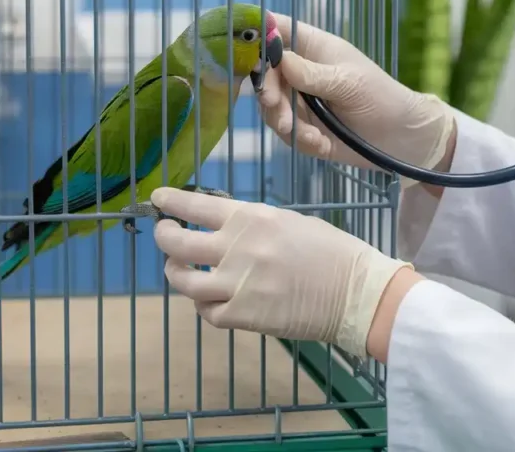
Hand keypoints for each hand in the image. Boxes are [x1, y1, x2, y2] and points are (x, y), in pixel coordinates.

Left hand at [151, 186, 413, 357]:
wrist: (355, 291)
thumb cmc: (330, 251)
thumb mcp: (288, 222)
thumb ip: (252, 225)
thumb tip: (223, 228)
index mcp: (252, 218)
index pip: (196, 205)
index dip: (171, 202)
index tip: (158, 199)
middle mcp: (238, 248)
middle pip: (177, 242)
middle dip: (163, 236)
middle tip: (164, 234)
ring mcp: (238, 284)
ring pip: (184, 281)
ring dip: (175, 273)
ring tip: (178, 269)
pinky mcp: (244, 316)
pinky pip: (207, 312)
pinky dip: (204, 305)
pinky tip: (209, 299)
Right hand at [257, 12, 455, 182]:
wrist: (402, 139)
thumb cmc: (381, 97)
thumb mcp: (348, 82)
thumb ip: (311, 73)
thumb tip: (277, 58)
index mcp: (313, 48)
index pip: (277, 29)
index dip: (257, 34)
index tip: (246, 50)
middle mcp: (301, 72)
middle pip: (265, 74)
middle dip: (266, 91)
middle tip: (273, 105)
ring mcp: (301, 101)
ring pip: (271, 107)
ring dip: (282, 121)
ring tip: (309, 135)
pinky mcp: (304, 128)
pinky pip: (286, 133)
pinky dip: (300, 140)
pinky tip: (322, 144)